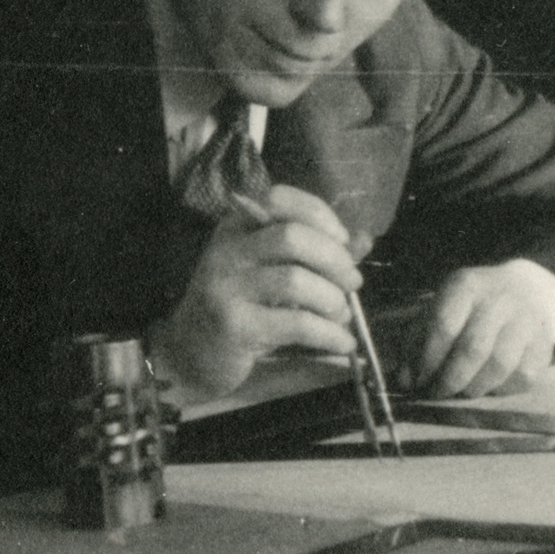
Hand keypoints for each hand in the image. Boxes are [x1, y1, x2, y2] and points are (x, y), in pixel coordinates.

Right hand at [149, 185, 360, 404]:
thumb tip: (365, 239)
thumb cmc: (238, 307)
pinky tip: (342, 341)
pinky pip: (296, 323)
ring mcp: (227, 288)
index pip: (279, 199)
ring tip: (342, 314)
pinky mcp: (234, 326)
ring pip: (296, 280)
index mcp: (235, 228)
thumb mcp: (271, 272)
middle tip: (352, 281)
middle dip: (334, 258)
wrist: (189, 354)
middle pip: (292, 236)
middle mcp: (227, 251)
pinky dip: (329, 333)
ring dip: (332, 299)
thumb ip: (316, 254)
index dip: (319, 215)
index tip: (343, 241)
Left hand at [408, 259, 554, 397]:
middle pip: (472, 349)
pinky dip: (500, 389)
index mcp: (467, 285)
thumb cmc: (471, 305)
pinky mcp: (544, 344)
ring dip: (473, 388)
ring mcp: (527, 321)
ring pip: (498, 366)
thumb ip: (417, 341)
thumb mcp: (440, 307)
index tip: (416, 380)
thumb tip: (404, 380)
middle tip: (435, 393)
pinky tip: (487, 385)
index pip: (443, 325)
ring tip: (460, 391)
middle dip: (449, 379)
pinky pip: (521, 377)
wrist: (527, 289)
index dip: (427, 359)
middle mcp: (500, 298)